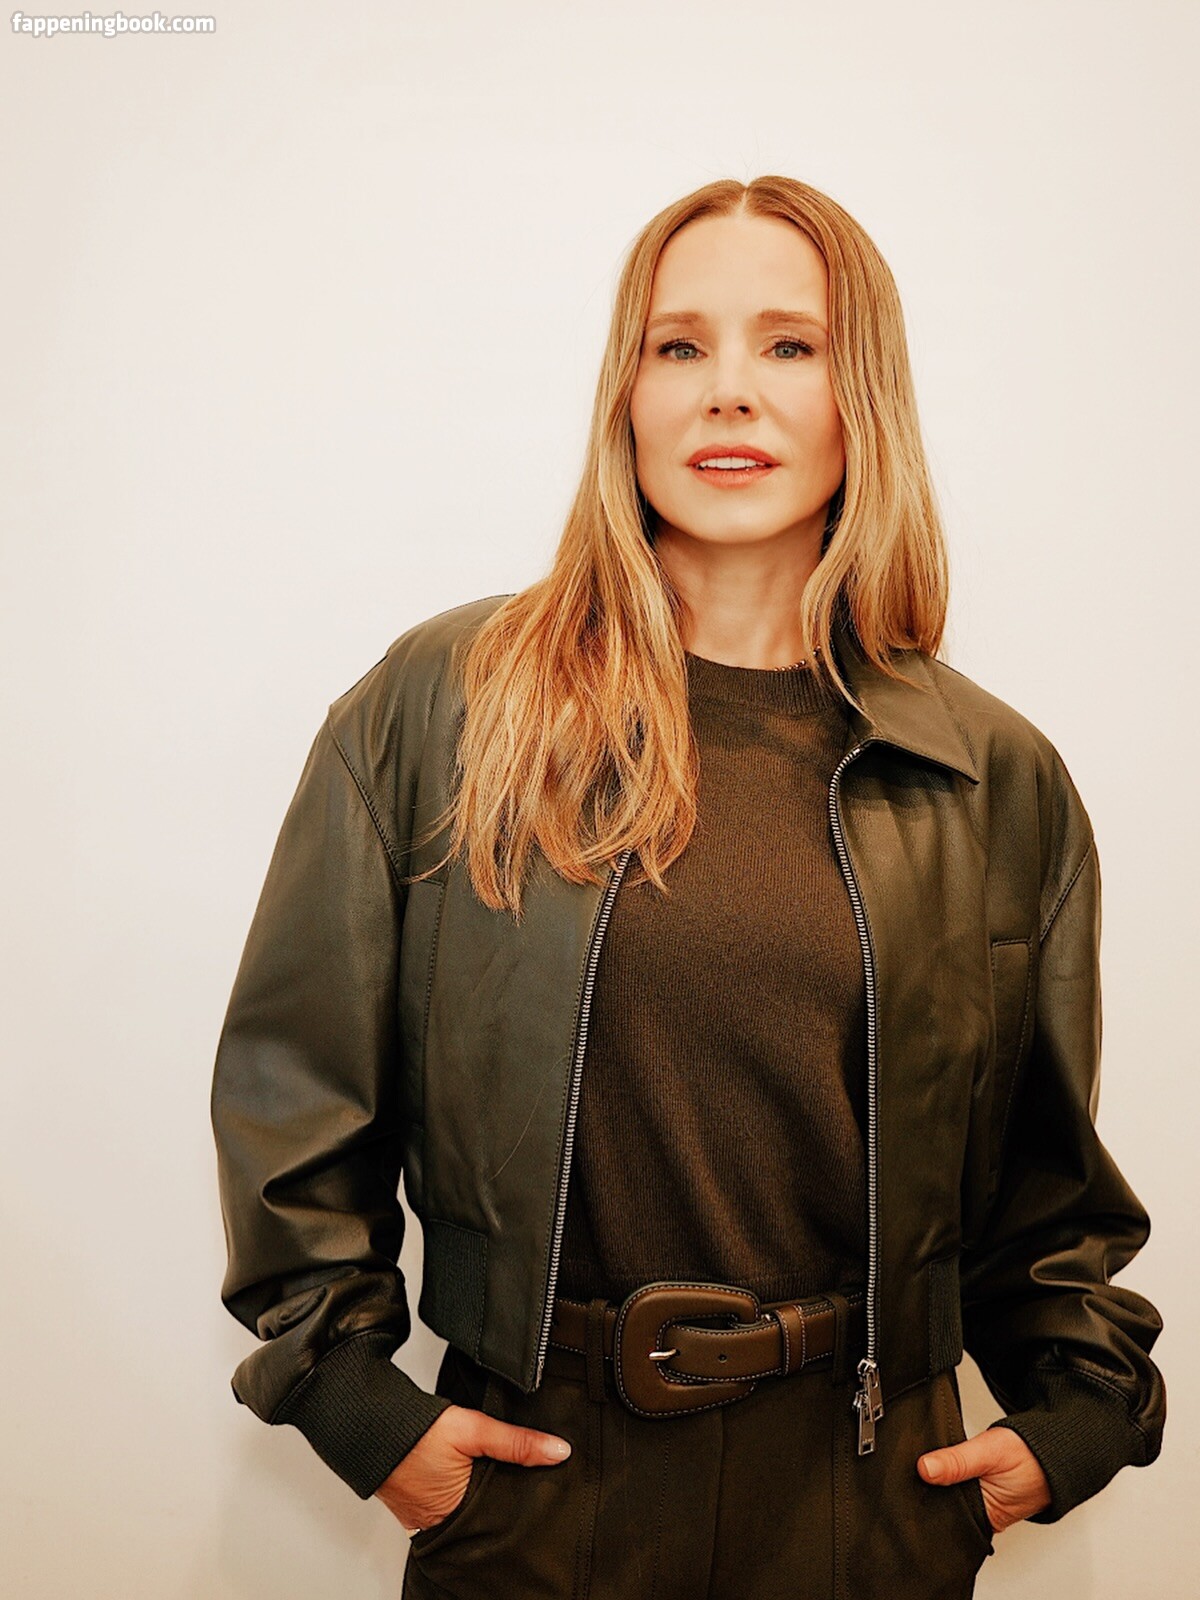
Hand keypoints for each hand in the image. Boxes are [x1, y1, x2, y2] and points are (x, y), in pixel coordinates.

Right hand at [375, 1403, 571, 1534]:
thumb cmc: (416, 1431)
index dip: (525, 1503)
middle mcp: (443, 1524)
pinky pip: (450, 1504)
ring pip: (470, 1510)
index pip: (504, 1518)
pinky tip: (475, 1474)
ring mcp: (428, 1518)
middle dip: (507, 1499)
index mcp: (460, 1515)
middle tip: (533, 1480)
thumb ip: (516, 1442)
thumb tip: (559, 1451)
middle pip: (489, 1516)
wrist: (371, 1425)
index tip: (549, 1490)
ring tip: (508, 1476)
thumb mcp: (473, 1431)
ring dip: (485, 1493)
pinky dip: (463, 1491)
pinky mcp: (418, 1506)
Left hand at [918, 1426, 1051, 1532]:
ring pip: (949, 1496)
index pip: (943, 1516)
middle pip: (943, 1506)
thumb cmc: (1030, 1456)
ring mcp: (981, 1507)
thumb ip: (957, 1461)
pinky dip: (948, 1476)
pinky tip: (940, 1464)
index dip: (923, 1497)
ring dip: (938, 1480)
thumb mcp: (989, 1452)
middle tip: (914, 1466)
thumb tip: (924, 1469)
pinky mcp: (981, 1495)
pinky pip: (957, 1489)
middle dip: (928, 1488)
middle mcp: (982, 1518)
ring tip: (928, 1463)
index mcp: (986, 1519)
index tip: (907, 1478)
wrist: (1053, 1451)